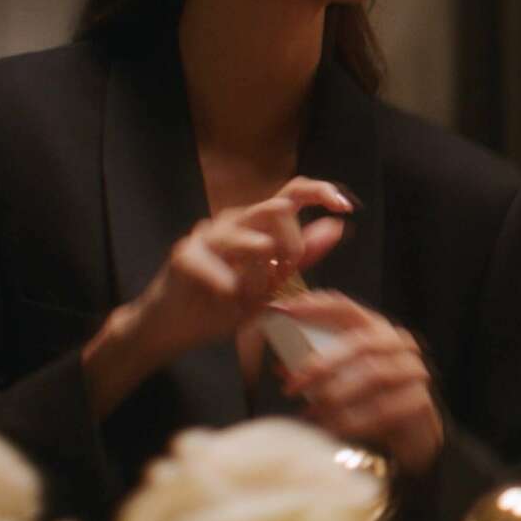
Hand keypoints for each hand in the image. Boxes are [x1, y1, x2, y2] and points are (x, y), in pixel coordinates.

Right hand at [128, 177, 351, 358]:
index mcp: (257, 223)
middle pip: (279, 209)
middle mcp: (234, 220)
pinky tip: (224, 298)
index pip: (292, 192)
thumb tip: (337, 225)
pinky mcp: (185, 253)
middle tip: (280, 277)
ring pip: (256, 242)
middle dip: (292, 247)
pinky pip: (224, 272)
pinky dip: (232, 291)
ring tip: (245, 296)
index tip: (345, 206)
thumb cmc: (223, 303)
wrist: (175, 328)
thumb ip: (304, 255)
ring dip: (260, 278)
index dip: (320, 191)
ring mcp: (207, 233)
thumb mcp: (274, 283)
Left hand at [275, 291, 444, 474]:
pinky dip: (352, 420)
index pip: (346, 308)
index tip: (283, 311)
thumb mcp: (341, 378)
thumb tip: (281, 368)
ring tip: (309, 413)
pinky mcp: (420, 400)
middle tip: (291, 386)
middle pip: (360, 343)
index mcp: (375, 328)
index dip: (315, 307)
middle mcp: (398, 343)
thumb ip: (316, 369)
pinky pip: (383, 409)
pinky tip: (330, 429)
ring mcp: (413, 370)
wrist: (410, 433)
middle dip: (322, 364)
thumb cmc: (369, 399)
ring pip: (373, 375)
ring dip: (335, 395)